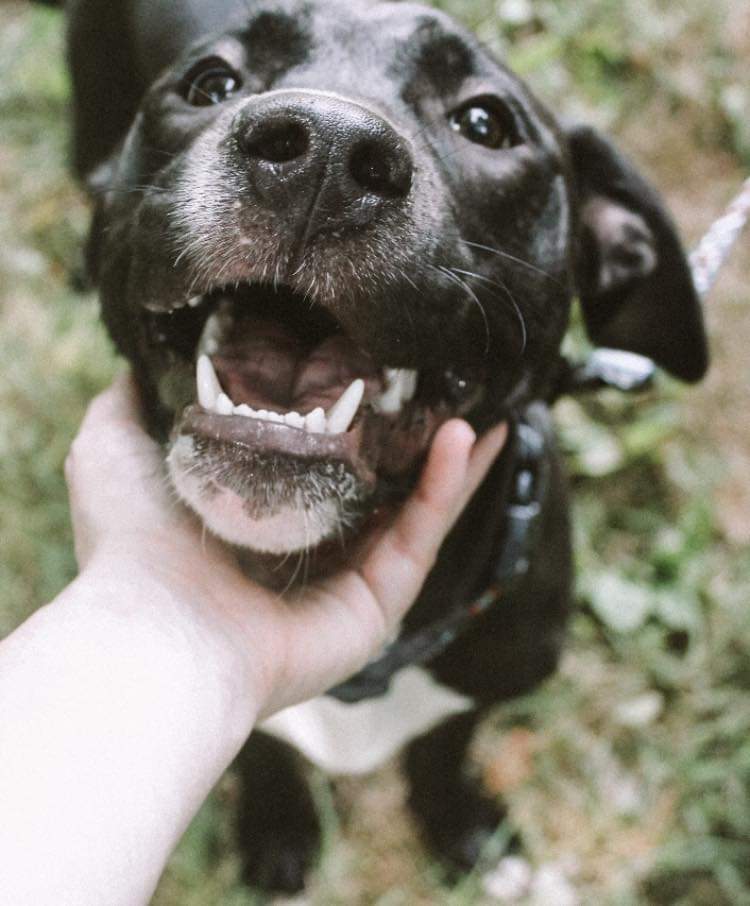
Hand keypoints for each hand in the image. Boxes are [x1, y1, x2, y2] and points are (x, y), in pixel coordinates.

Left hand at [66, 372, 507, 715]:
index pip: (319, 463)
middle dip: (418, 441)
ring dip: (450, 461)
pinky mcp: (376, 607)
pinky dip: (446, 488)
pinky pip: (421, 538)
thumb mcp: (115, 447)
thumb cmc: (134, 540)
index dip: (352, 420)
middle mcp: (308, 553)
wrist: (157, 627)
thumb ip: (132, 401)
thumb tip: (143, 360)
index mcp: (259, 518)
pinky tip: (464, 438)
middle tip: (450, 390)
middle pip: (381, 488)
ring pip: (415, 512)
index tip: (377, 373)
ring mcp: (346, 585)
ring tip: (483, 407)